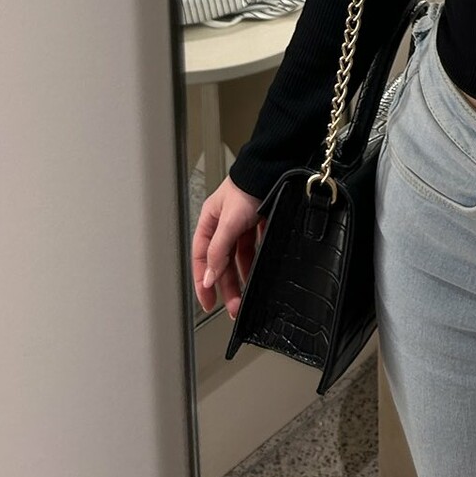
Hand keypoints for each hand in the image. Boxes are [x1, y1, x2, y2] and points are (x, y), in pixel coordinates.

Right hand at [192, 175, 265, 320]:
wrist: (273, 169)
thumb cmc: (247, 186)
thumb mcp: (228, 222)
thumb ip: (218, 250)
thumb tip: (209, 278)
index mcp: (210, 222)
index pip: (202, 258)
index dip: (203, 281)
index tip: (208, 302)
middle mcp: (224, 225)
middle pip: (222, 262)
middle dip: (226, 286)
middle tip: (233, 307)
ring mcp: (242, 225)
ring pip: (239, 258)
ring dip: (242, 278)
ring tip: (246, 297)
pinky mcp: (259, 224)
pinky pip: (255, 249)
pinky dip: (256, 263)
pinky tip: (259, 275)